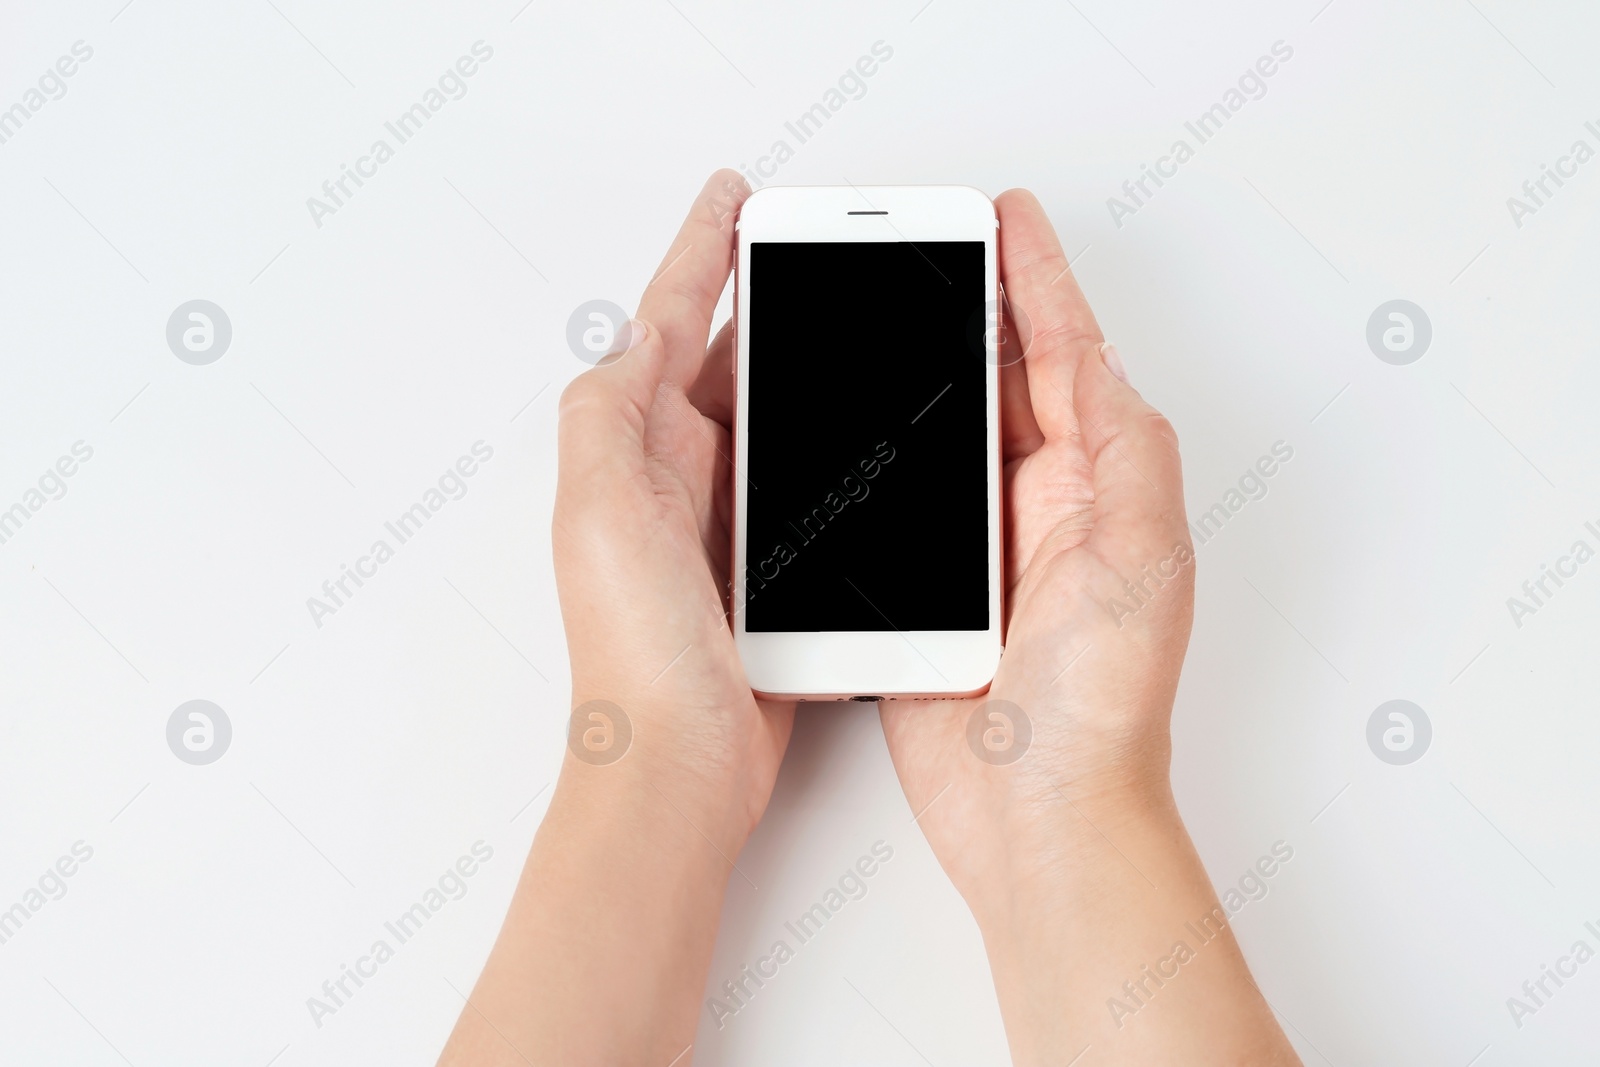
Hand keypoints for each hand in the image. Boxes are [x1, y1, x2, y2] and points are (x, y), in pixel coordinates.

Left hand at [439, 170, 793, 1066]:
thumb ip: (611, 410)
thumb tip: (635, 330)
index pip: (669, 325)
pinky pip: (803, 486)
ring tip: (848, 323)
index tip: (734, 198)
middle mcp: (674, 478)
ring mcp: (721, 524)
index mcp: (633, 450)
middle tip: (810, 249)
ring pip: (773, 421)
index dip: (702, 253)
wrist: (677, 763)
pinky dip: (830, 452)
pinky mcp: (765, 571)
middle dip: (766, 301)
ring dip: (806, 373)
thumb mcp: (599, 509)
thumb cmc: (632, 651)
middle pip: (728, 362)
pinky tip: (863, 434)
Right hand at [878, 191, 1296, 1064]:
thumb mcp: (1142, 558)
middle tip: (930, 248)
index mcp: (1100, 488)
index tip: (1003, 217)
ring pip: (942, 437)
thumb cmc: (1105, 707)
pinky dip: (874, 461)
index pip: (1065, 357)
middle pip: (1001, 382)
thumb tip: (1098, 360)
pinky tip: (847, 429)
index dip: (1035, 280)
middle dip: (970, 310)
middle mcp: (1044, 510)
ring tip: (881, 314)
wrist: (1041, 818)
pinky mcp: (929, 595)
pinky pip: (896, 506)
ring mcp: (983, 551)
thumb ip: (1124, 450)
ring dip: (913, 377)